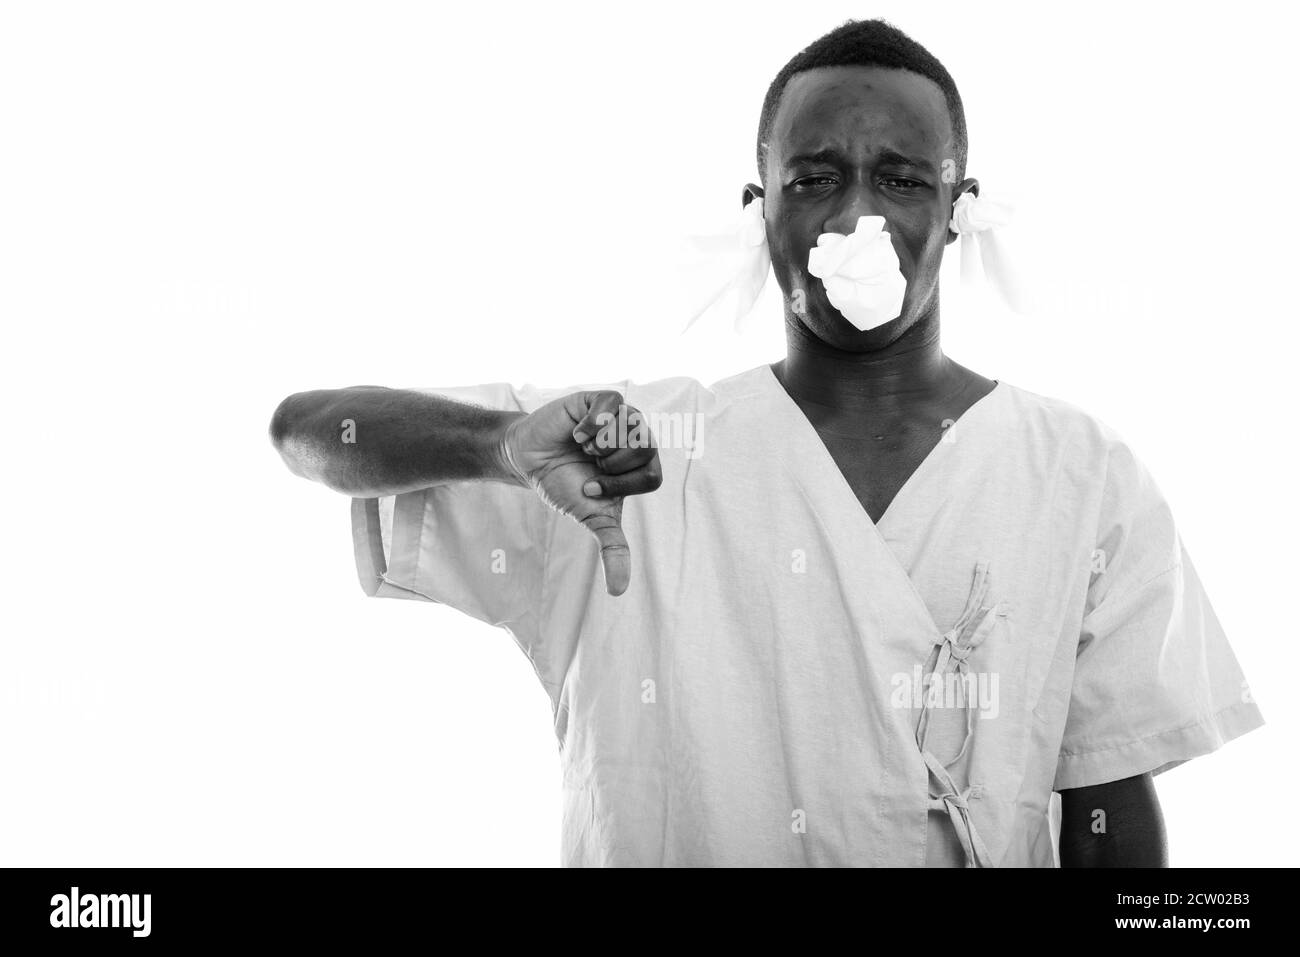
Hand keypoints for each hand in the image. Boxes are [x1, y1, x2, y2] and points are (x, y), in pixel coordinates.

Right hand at [501, 391, 661, 595]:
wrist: (529, 460)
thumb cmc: (564, 486)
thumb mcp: (591, 519)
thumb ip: (612, 548)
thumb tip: (619, 592)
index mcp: (643, 466)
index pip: (652, 476)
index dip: (619, 485)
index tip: (591, 488)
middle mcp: (638, 438)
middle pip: (645, 449)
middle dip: (609, 464)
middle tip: (588, 464)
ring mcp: (622, 415)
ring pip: (632, 425)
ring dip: (599, 444)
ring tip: (583, 446)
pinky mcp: (601, 399)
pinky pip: (614, 404)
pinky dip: (593, 423)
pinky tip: (578, 431)